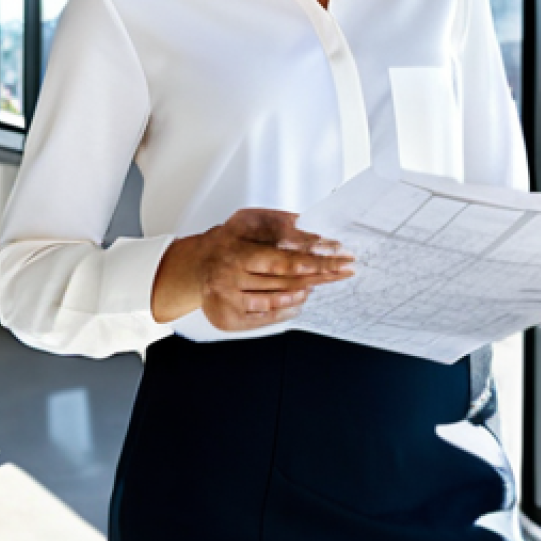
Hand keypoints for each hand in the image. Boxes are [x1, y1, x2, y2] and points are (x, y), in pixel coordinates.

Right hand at [151, 208, 354, 330]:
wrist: (194, 266)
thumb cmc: (225, 241)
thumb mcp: (245, 221)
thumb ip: (274, 222)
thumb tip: (306, 225)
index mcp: (237, 253)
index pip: (283, 261)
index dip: (314, 261)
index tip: (338, 258)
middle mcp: (231, 279)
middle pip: (285, 281)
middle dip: (320, 274)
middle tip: (345, 269)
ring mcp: (229, 302)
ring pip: (277, 300)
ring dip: (304, 291)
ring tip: (325, 280)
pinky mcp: (229, 319)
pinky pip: (264, 318)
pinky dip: (286, 310)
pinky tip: (301, 299)